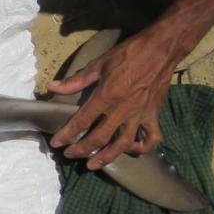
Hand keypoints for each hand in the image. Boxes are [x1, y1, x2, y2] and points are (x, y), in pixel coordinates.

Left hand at [47, 34, 179, 168]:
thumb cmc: (128, 54)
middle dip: (82, 150)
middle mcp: (123, 109)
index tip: (56, 143)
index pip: (82, 121)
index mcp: (107, 96)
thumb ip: (75, 80)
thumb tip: (52, 87)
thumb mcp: (98, 64)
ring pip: (123, 143)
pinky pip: (151, 138)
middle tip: (70, 155)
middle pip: (100, 137)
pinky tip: (131, 150)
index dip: (67, 134)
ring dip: (107, 157)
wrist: (161, 48)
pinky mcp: (154, 114)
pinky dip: (142, 148)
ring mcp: (141, 114)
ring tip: (93, 165)